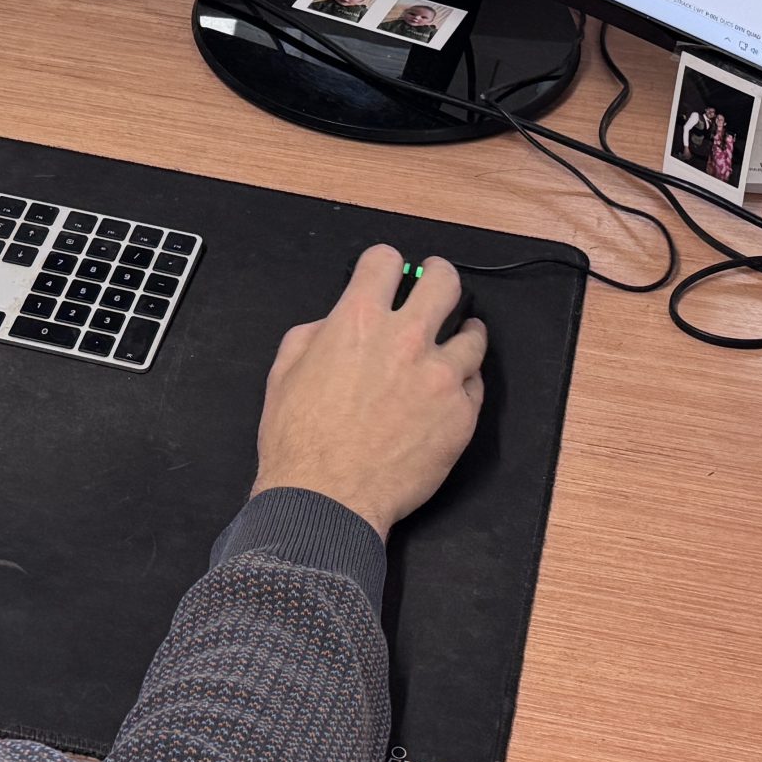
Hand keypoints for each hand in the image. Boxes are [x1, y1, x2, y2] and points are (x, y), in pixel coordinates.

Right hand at [250, 243, 486, 538]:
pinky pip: (476, 384)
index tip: (389, 271)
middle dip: (440, 276)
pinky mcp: (462, 414)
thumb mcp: (285, 370)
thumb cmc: (300, 442)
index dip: (386, 263)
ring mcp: (441, 376)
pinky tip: (451, 390)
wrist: (327, 500)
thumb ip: (317, 333)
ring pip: (473, 334)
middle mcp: (407, 339)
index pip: (386, 261)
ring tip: (458, 338)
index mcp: (359, 320)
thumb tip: (336, 323)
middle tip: (438, 282)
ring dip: (463, 332)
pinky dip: (464, 383)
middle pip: (444, 282)